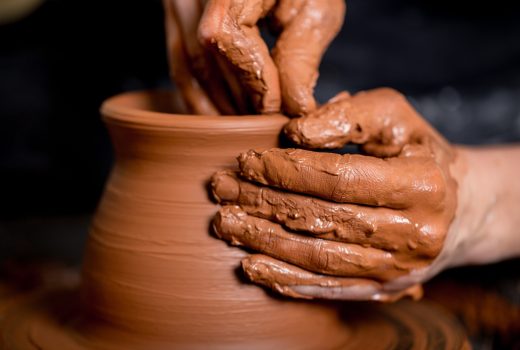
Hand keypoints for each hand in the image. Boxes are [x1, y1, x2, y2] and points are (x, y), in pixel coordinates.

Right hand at [164, 0, 344, 115]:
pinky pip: (179, 59)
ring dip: (216, 103)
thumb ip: (301, 55)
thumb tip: (293, 108)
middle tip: (263, 127)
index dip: (251, 79)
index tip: (273, 108)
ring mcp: (179, 0)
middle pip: (205, 55)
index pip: (228, 35)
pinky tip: (220, 112)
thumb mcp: (315, 6)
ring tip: (246, 125)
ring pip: (188, 63)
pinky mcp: (178, 13)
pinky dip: (198, 92)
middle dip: (236, 99)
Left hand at [210, 88, 468, 300]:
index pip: (339, 178)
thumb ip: (348, 116)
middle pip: (323, 219)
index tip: (245, 160)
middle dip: (263, 203)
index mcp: (422, 183)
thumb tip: (294, 132)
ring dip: (265, 243)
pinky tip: (254, 266)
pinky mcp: (385, 288)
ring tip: (225, 225)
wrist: (458, 206)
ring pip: (320, 258)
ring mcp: (399, 268)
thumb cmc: (417, 152)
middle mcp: (414, 233)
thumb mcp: (394, 117)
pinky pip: (330, 289)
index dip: (286, 170)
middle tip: (221, 190)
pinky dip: (288, 280)